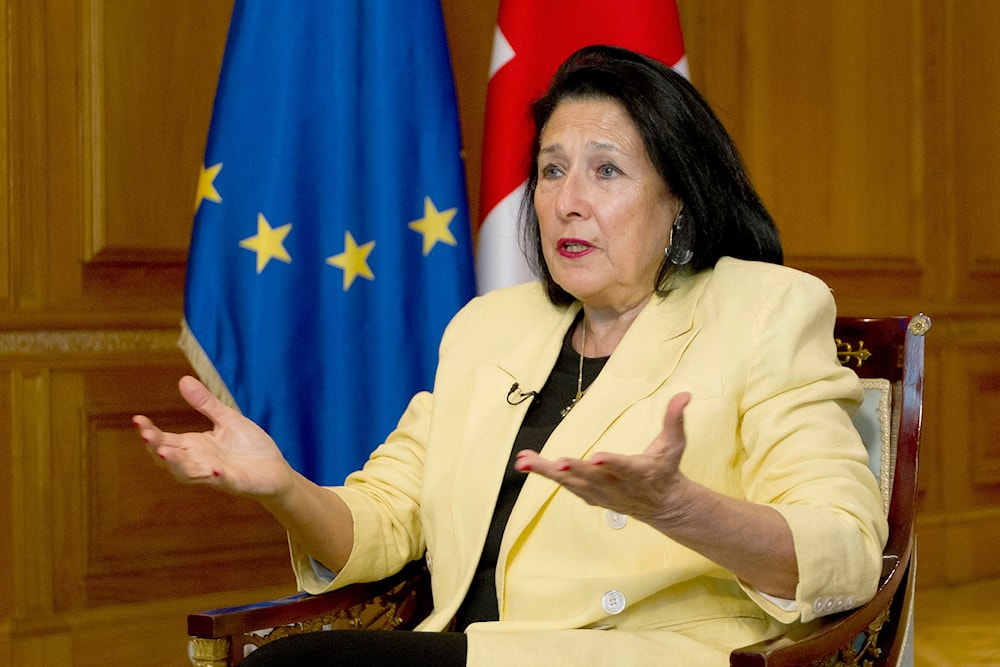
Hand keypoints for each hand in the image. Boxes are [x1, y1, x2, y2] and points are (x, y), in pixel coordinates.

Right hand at [133, 375, 294, 499]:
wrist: (276, 472)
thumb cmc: (249, 447)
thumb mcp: (227, 419)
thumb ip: (205, 404)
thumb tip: (183, 379)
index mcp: (195, 446)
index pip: (166, 440)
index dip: (151, 433)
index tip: (137, 420)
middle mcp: (200, 462)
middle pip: (171, 458)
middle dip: (157, 447)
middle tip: (146, 436)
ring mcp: (217, 475)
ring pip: (189, 473)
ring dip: (176, 464)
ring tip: (164, 452)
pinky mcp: (237, 483)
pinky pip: (224, 482)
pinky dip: (217, 477)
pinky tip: (213, 470)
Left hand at [514, 392, 692, 523]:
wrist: (662, 505)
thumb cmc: (666, 469)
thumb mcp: (674, 445)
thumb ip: (674, 419)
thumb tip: (684, 394)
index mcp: (639, 473)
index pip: (625, 468)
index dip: (612, 464)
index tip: (597, 459)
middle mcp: (618, 486)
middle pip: (593, 478)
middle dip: (575, 471)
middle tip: (558, 464)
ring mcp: (602, 494)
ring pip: (572, 483)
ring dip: (547, 472)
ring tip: (524, 461)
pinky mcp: (590, 495)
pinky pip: (565, 485)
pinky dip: (546, 475)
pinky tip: (527, 464)